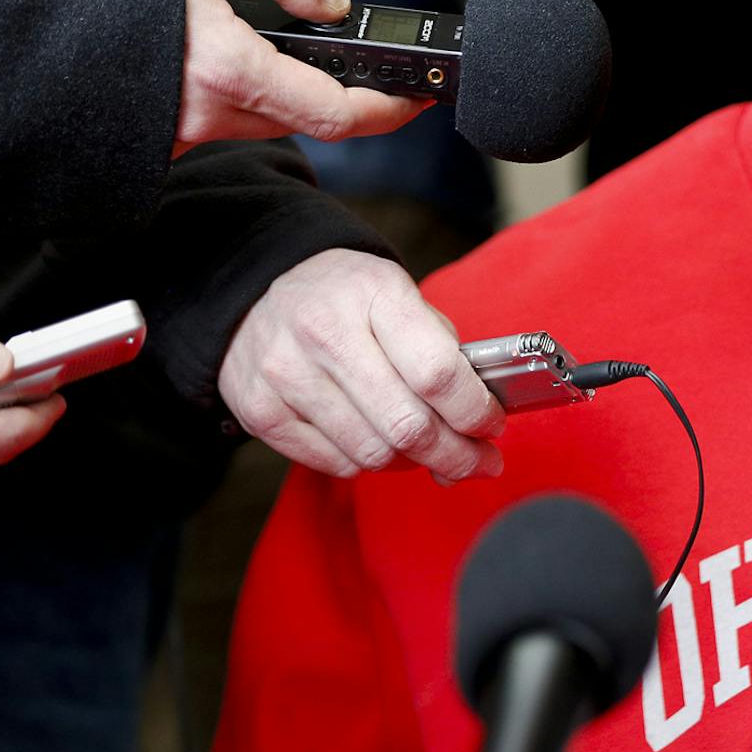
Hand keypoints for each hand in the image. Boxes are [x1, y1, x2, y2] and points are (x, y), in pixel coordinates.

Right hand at [175, 0, 426, 156]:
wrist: (10, 0)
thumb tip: (333, 2)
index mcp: (223, 70)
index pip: (334, 114)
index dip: (387, 110)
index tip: (416, 97)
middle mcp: (202, 116)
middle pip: (302, 117)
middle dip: (333, 88)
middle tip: (348, 53)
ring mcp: (178, 134)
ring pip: (261, 120)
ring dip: (282, 88)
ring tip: (269, 40)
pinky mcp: (159, 137)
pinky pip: (219, 120)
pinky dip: (236, 94)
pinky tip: (219, 57)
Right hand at [218, 250, 506, 483]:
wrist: (259, 288)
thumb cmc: (348, 298)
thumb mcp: (400, 297)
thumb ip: (442, 356)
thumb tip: (475, 434)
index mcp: (375, 294)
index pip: (438, 373)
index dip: (475, 412)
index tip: (492, 426)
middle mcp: (325, 333)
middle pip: (408, 425)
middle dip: (457, 456)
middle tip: (479, 462)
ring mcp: (287, 374)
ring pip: (373, 453)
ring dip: (415, 462)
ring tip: (430, 452)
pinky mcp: (259, 410)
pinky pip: (335, 463)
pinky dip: (368, 463)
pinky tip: (381, 444)